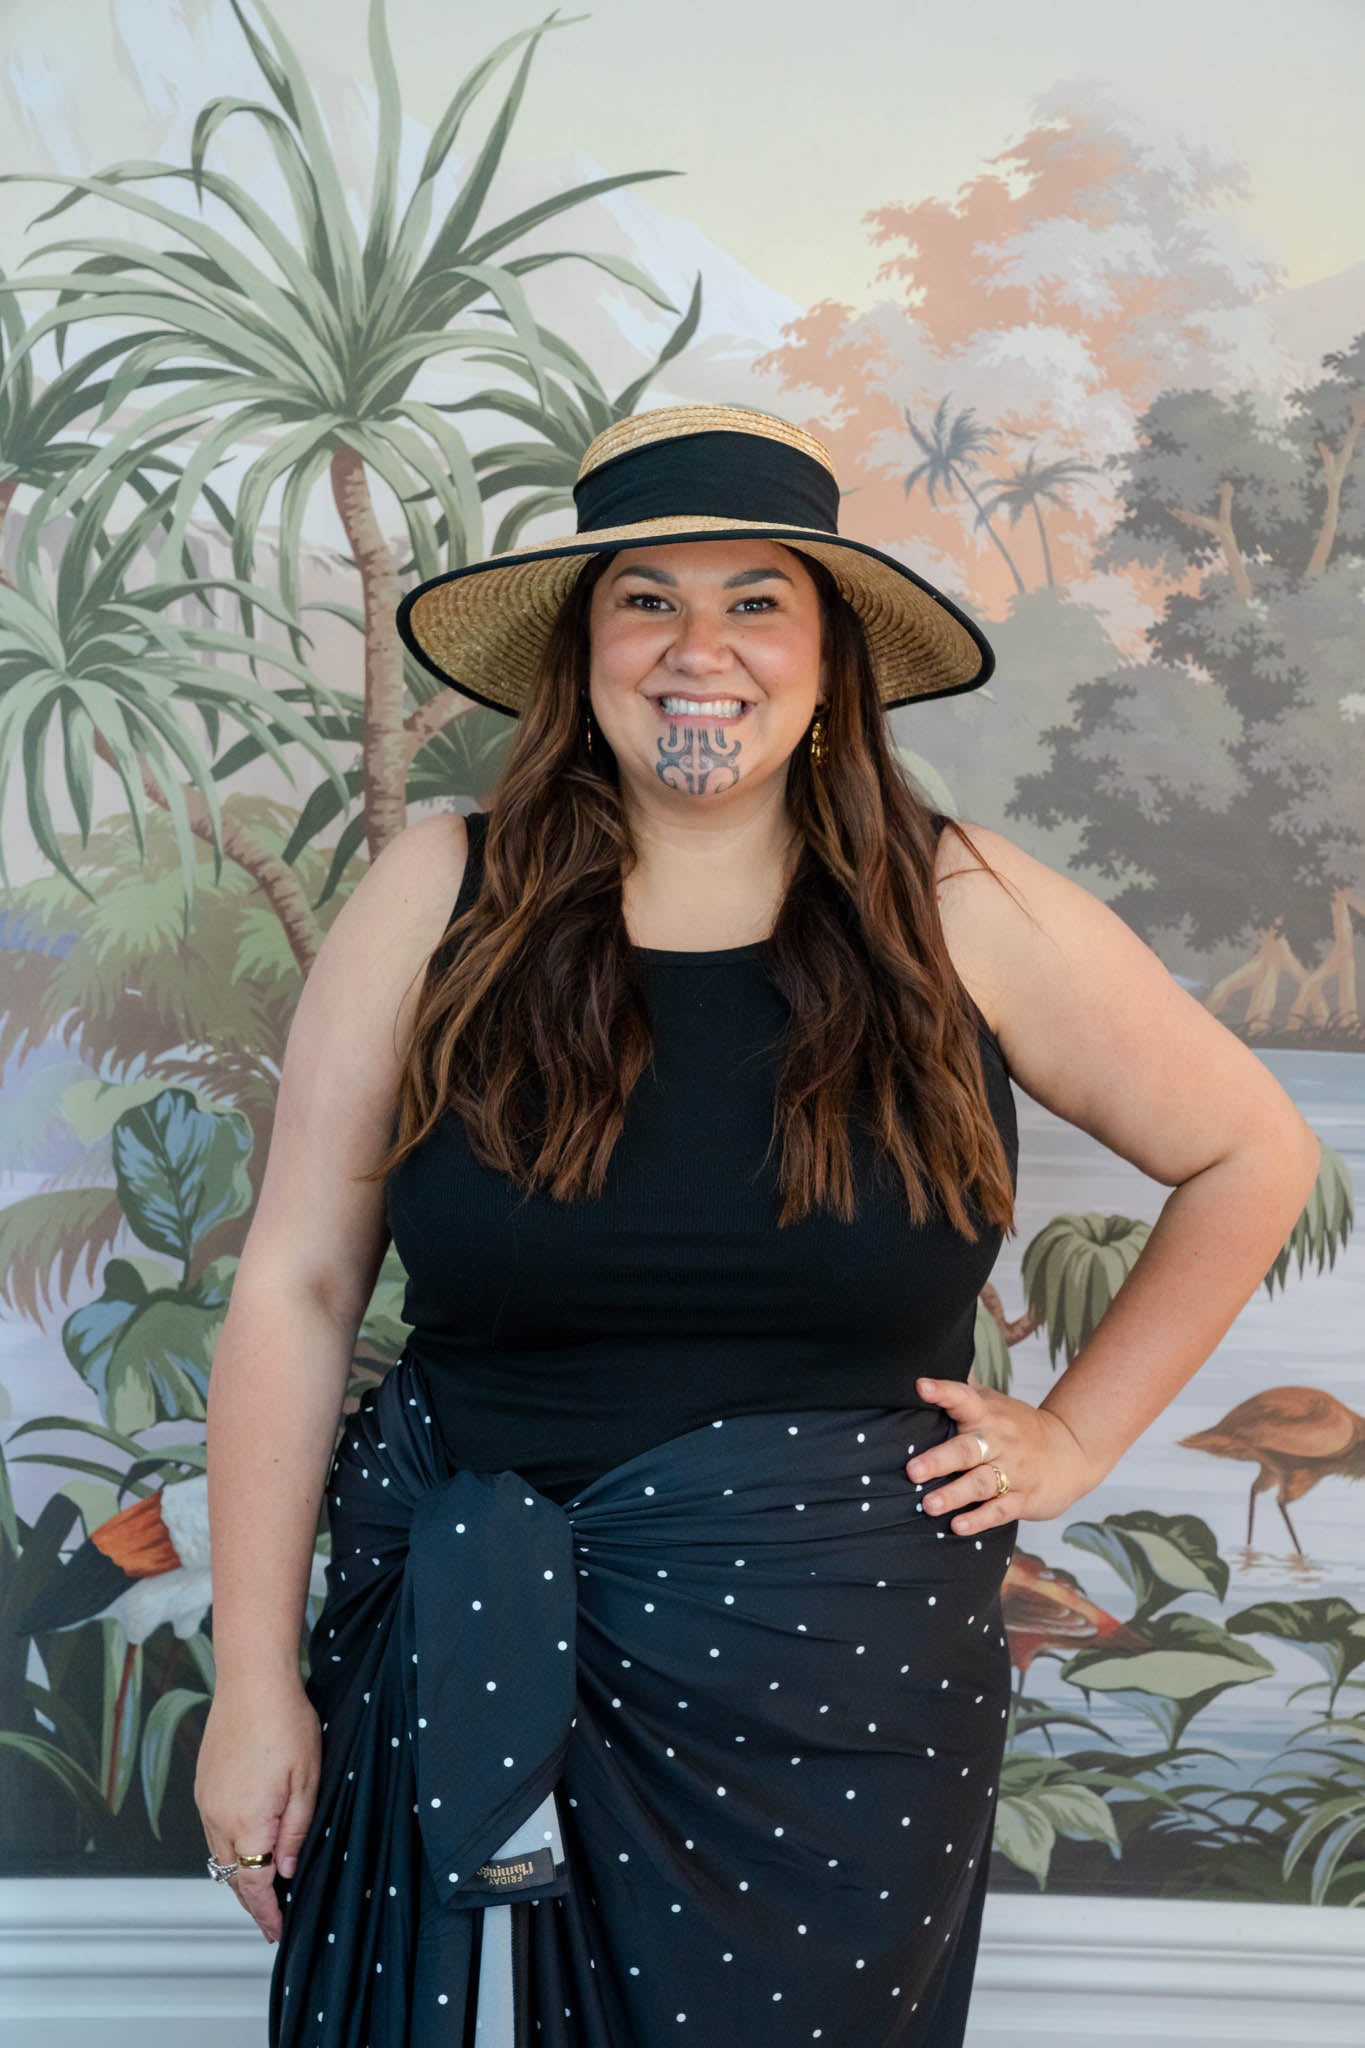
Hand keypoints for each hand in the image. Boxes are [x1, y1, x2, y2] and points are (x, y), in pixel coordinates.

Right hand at [195, 1674, 320, 1943]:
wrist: (252, 1681)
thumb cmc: (286, 1724)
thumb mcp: (307, 1782)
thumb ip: (296, 1832)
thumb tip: (287, 1872)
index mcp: (246, 1821)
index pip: (253, 1884)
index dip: (266, 1912)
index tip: (277, 1931)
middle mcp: (217, 1817)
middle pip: (231, 1875)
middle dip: (252, 1900)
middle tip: (273, 1919)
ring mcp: (206, 1801)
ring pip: (219, 1854)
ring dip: (238, 1874)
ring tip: (263, 1888)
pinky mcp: (202, 1785)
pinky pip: (213, 1830)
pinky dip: (229, 1847)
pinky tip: (247, 1845)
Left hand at [905, 1371, 1099, 1534]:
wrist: (1070, 1450)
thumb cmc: (1018, 1426)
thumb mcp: (993, 1401)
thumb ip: (963, 1387)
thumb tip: (929, 1362)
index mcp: (987, 1414)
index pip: (963, 1398)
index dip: (942, 1391)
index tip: (921, 1387)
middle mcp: (998, 1441)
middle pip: (967, 1449)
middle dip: (939, 1460)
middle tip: (912, 1470)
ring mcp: (1012, 1471)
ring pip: (981, 1482)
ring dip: (954, 1494)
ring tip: (928, 1504)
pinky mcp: (1023, 1498)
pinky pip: (1000, 1510)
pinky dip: (979, 1519)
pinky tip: (958, 1526)